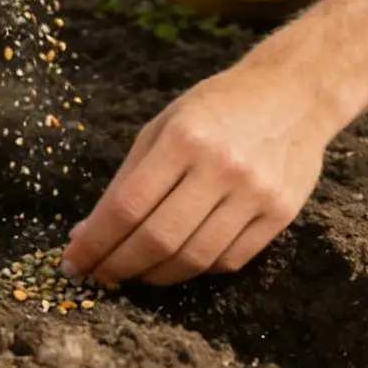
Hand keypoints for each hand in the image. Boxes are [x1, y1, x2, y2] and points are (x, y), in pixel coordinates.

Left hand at [60, 58, 334, 286]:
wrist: (294, 93)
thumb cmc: (218, 107)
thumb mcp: (165, 125)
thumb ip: (127, 179)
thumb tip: (88, 234)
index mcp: (184, 137)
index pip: (128, 206)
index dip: (96, 242)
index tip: (74, 262)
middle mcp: (221, 166)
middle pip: (159, 239)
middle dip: (120, 266)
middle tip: (100, 274)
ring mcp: (255, 193)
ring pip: (194, 259)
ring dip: (156, 275)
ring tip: (137, 272)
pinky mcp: (281, 213)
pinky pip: (229, 260)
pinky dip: (197, 268)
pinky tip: (180, 260)